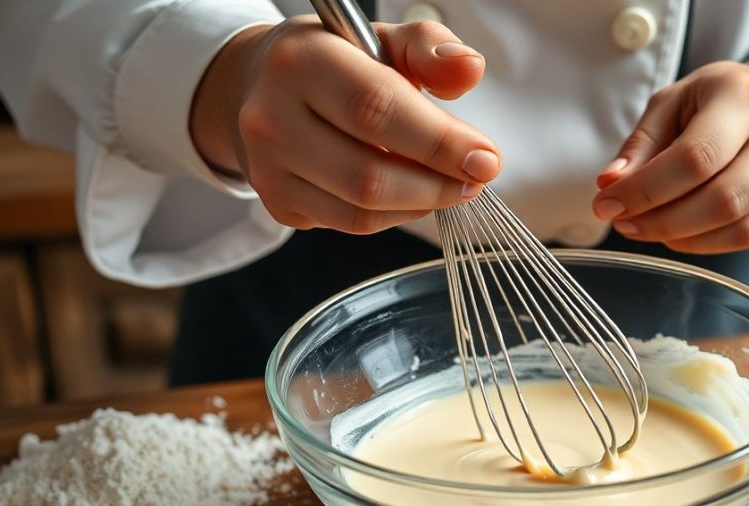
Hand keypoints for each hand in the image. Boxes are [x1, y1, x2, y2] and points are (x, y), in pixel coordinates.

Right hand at [190, 16, 500, 232]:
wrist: (263, 84)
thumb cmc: (338, 61)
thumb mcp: (384, 39)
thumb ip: (430, 48)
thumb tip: (470, 68)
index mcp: (301, 61)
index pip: (376, 109)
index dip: (438, 141)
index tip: (485, 158)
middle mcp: (272, 117)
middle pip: (367, 174)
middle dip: (436, 183)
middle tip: (474, 178)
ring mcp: (268, 168)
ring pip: (361, 210)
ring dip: (420, 204)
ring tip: (449, 184)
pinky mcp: (277, 202)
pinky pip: (350, 224)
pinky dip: (393, 215)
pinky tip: (410, 193)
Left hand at [592, 61, 748, 253]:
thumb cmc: (718, 101)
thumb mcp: (673, 102)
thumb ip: (641, 144)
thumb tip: (610, 184)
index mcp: (743, 97)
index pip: (694, 157)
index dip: (646, 190)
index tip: (608, 204)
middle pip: (721, 198)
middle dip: (662, 221)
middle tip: (625, 223)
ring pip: (739, 225)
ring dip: (683, 238)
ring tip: (649, 228)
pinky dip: (709, 245)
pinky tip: (682, 235)